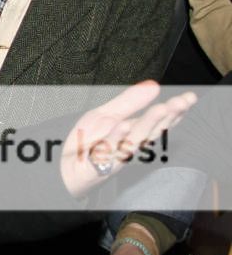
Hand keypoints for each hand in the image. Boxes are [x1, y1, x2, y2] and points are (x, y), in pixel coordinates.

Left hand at [60, 81, 196, 197]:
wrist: (65, 169)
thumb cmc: (89, 143)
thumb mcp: (106, 115)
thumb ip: (129, 102)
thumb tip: (154, 85)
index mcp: (133, 133)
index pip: (159, 122)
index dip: (175, 111)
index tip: (190, 98)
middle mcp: (128, 146)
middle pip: (151, 131)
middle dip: (167, 117)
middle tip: (180, 103)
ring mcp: (114, 156)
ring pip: (133, 141)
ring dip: (147, 125)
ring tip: (161, 109)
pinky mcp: (97, 165)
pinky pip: (107, 151)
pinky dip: (115, 138)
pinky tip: (122, 125)